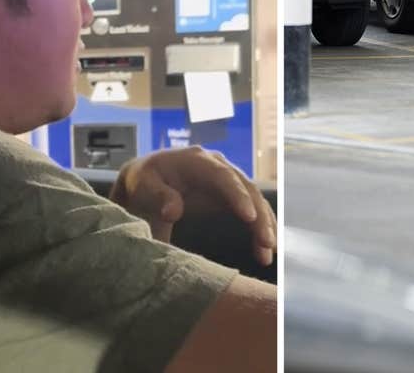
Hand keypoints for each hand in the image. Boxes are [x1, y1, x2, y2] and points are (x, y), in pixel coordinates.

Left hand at [110, 147, 276, 265]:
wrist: (146, 180)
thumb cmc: (143, 182)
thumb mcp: (144, 186)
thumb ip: (159, 197)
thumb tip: (173, 212)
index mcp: (198, 161)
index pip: (224, 177)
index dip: (239, 196)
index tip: (250, 218)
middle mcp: (220, 167)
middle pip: (247, 190)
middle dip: (260, 217)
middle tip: (267, 243)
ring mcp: (228, 181)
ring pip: (255, 201)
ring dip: (265, 226)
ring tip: (269, 253)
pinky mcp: (231, 196)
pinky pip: (251, 211)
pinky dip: (259, 229)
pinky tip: (265, 250)